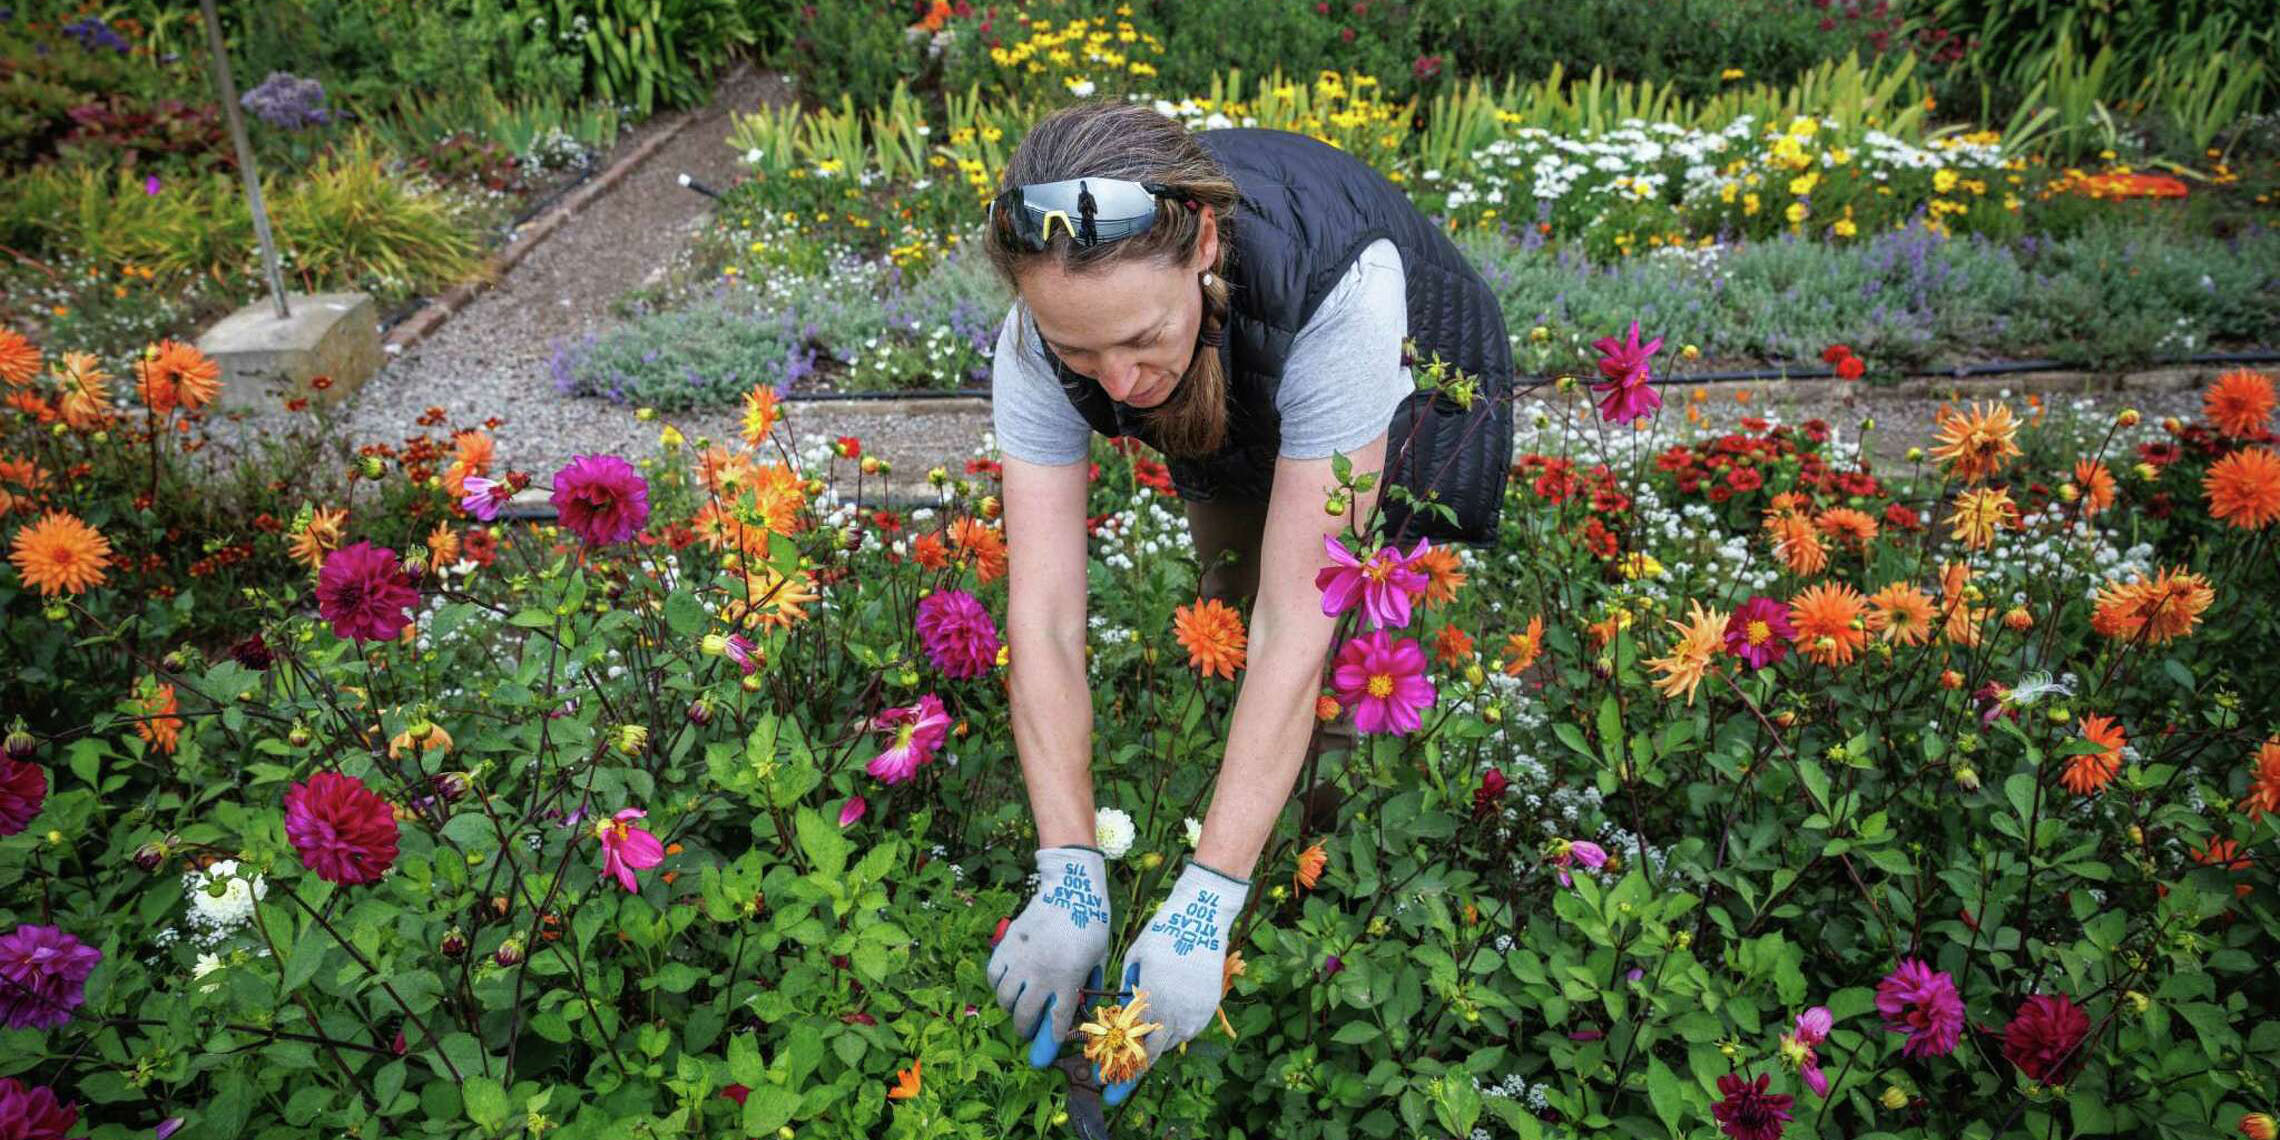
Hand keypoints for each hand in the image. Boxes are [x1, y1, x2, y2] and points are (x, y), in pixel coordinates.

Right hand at [987, 845, 1112, 1067]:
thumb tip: (1081, 1004)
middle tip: (1028, 1031)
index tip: (1044, 1054)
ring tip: (1017, 1005)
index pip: (1054, 1023)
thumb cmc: (1090, 923)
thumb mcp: (1098, 957)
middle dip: (1025, 1030)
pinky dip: (997, 984)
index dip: (1048, 1043)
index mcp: (1068, 980)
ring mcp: (1021, 960)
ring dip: (1010, 1008)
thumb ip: (1088, 983)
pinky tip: (1007, 983)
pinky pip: (993, 975)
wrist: (1070, 889)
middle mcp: (1041, 974)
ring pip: (1004, 999)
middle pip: (1024, 1016)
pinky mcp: (1007, 946)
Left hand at [1099, 858, 1250, 1104]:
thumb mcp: (1134, 961)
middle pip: (1155, 1054)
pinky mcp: (1210, 1007)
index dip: (1120, 1072)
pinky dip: (1174, 1028)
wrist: (1202, 920)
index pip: (1136, 1052)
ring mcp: (1197, 1013)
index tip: (1106, 1087)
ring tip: (1138, 1046)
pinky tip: (1163, 1020)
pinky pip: (1189, 1027)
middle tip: (1117, 1080)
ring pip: (1173, 1041)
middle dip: (1134, 1070)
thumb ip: (1127, 992)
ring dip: (1155, 1045)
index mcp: (1153, 1005)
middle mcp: (1176, 1015)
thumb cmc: (1162, 935)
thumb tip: (1121, 1012)